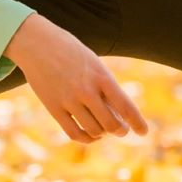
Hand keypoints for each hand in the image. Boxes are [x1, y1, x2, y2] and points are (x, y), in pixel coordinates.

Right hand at [5, 13, 148, 143]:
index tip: (144, 132)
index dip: (137, 122)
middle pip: (111, 124)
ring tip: (104, 129)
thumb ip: (106, 87)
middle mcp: (86, 90)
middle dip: (120, 130)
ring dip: (102, 134)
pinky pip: (73, 133)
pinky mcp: (53, 108)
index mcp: (101, 76)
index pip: (125, 106)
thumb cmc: (72, 52)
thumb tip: (118, 116)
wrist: (38, 43)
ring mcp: (69, 100)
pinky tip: (91, 135)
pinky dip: (86, 139)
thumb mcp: (94, 64)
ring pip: (94, 130)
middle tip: (122, 130)